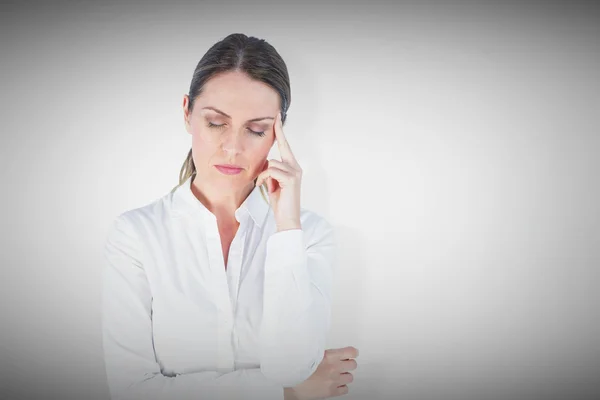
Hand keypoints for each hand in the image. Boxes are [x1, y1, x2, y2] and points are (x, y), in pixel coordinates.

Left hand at [255, 112, 301, 231]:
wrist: (287, 218)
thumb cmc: (280, 202)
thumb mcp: (273, 183)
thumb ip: (271, 171)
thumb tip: (264, 163)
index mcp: (292, 167)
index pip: (285, 146)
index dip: (281, 132)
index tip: (277, 118)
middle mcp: (296, 167)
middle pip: (283, 145)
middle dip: (279, 131)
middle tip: (275, 116)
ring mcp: (295, 172)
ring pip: (271, 162)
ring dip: (264, 175)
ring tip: (267, 186)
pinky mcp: (291, 178)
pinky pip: (271, 171)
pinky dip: (265, 179)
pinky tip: (269, 188)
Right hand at [284, 346, 358, 399]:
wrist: (292, 380)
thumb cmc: (299, 366)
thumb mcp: (313, 353)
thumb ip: (326, 353)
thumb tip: (333, 351)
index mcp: (330, 356)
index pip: (351, 352)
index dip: (352, 352)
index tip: (351, 353)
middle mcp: (334, 368)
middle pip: (353, 365)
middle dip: (348, 364)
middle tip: (343, 364)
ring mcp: (334, 381)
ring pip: (350, 377)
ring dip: (345, 375)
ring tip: (337, 374)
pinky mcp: (331, 392)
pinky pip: (345, 389)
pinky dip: (341, 387)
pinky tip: (335, 383)